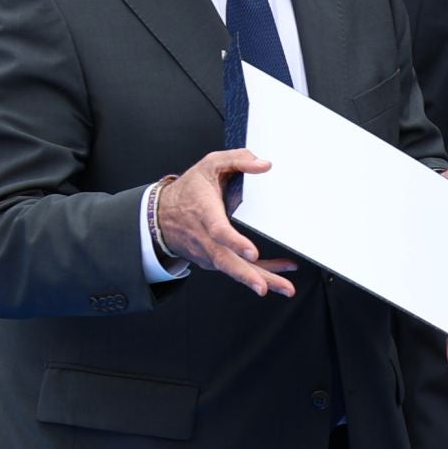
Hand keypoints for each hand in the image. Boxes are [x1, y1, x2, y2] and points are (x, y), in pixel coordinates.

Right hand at [158, 150, 297, 295]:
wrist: (161, 215)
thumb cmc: (189, 190)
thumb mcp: (209, 165)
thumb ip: (236, 160)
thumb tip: (264, 165)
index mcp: (205, 212)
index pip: (219, 231)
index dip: (235, 243)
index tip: (252, 252)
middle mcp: (205, 238)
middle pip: (226, 261)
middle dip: (247, 276)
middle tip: (265, 288)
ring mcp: (208, 252)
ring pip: (233, 270)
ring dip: (260, 280)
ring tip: (286, 288)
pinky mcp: (213, 260)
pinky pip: (237, 269)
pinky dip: (259, 273)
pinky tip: (280, 273)